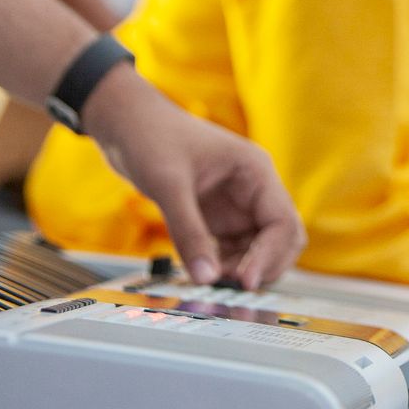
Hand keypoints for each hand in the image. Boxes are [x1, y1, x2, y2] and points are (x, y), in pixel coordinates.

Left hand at [82, 66, 304, 289]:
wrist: (126, 123)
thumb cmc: (151, 135)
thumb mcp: (168, 184)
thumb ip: (188, 232)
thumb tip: (206, 277)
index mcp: (255, 172)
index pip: (283, 222)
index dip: (270, 255)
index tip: (245, 281)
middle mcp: (252, 190)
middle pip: (281, 240)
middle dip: (262, 266)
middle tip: (230, 285)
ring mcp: (236, 206)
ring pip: (257, 250)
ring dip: (240, 269)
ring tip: (208, 279)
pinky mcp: (217, 218)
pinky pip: (231, 251)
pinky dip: (221, 266)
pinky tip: (200, 271)